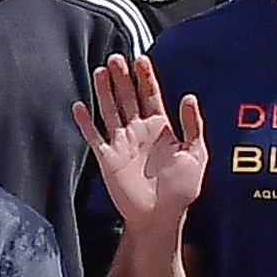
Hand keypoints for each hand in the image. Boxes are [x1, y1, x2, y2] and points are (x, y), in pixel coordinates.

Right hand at [75, 54, 208, 228]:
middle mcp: (139, 131)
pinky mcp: (107, 158)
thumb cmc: (182, 190)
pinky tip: (79, 106)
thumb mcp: (197, 154)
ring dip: (105, 92)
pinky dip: (86, 122)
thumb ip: (193, 125)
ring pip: (110, 110)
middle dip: (122, 78)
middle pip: (127, 97)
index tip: (141, 59)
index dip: (146, 77)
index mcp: (160, 128)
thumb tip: (188, 96)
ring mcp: (121, 143)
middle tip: (117, 58)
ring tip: (100, 70)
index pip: (151, 95)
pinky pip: (94, 136)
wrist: (161, 217)